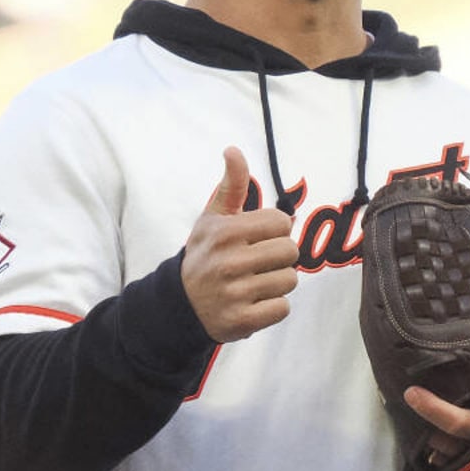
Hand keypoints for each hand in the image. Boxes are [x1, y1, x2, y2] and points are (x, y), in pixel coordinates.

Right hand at [181, 147, 299, 342]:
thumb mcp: (212, 217)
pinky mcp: (242, 321)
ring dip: (277, 282)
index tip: (257, 238)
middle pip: (290, 251)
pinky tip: (253, 302)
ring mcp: (235, 294)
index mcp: (225, 232)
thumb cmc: (204, 254)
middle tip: (258, 262)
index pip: (282, 222)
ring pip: (289, 280)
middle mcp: (229, 262)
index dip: (275, 229)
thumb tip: (233, 149)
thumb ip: (231, 185)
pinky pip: (283, 308)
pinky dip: (273, 307)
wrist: (179, 304)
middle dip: (279, 256)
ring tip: (254, 282)